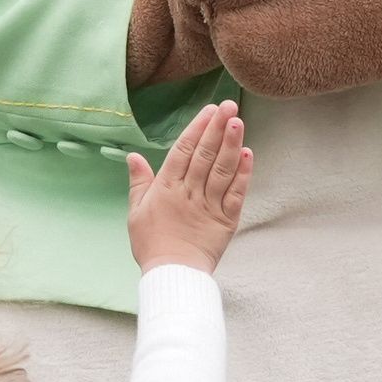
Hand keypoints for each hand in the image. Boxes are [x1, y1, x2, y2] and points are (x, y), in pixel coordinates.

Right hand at [127, 100, 251, 274]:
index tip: (209, 110)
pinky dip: (243, 174)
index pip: (183, 151)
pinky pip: (236, 194)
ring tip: (238, 122)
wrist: (173, 276)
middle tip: (229, 106)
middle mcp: (189, 193)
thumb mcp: (136, 212)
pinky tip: (248, 154)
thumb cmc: (152, 245)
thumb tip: (133, 156)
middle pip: (204, 155)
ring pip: (221, 170)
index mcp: (166, 188)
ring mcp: (209, 206)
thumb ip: (139, 182)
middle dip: (217, 128)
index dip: (197, 129)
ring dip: (231, 144)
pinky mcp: (226, 220)